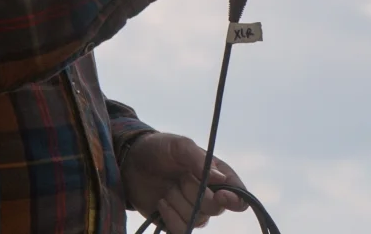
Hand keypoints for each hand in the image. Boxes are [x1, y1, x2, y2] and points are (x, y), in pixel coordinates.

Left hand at [121, 131, 249, 231]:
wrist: (131, 162)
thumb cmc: (158, 148)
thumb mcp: (179, 146)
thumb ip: (199, 160)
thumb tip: (220, 179)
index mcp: (217, 174)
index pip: (239, 195)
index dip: (235, 200)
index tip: (220, 195)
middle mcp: (209, 195)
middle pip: (215, 209)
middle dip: (194, 193)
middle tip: (179, 179)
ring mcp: (192, 210)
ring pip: (197, 221)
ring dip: (178, 204)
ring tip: (167, 189)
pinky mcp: (176, 222)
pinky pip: (182, 231)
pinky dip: (171, 219)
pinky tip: (161, 203)